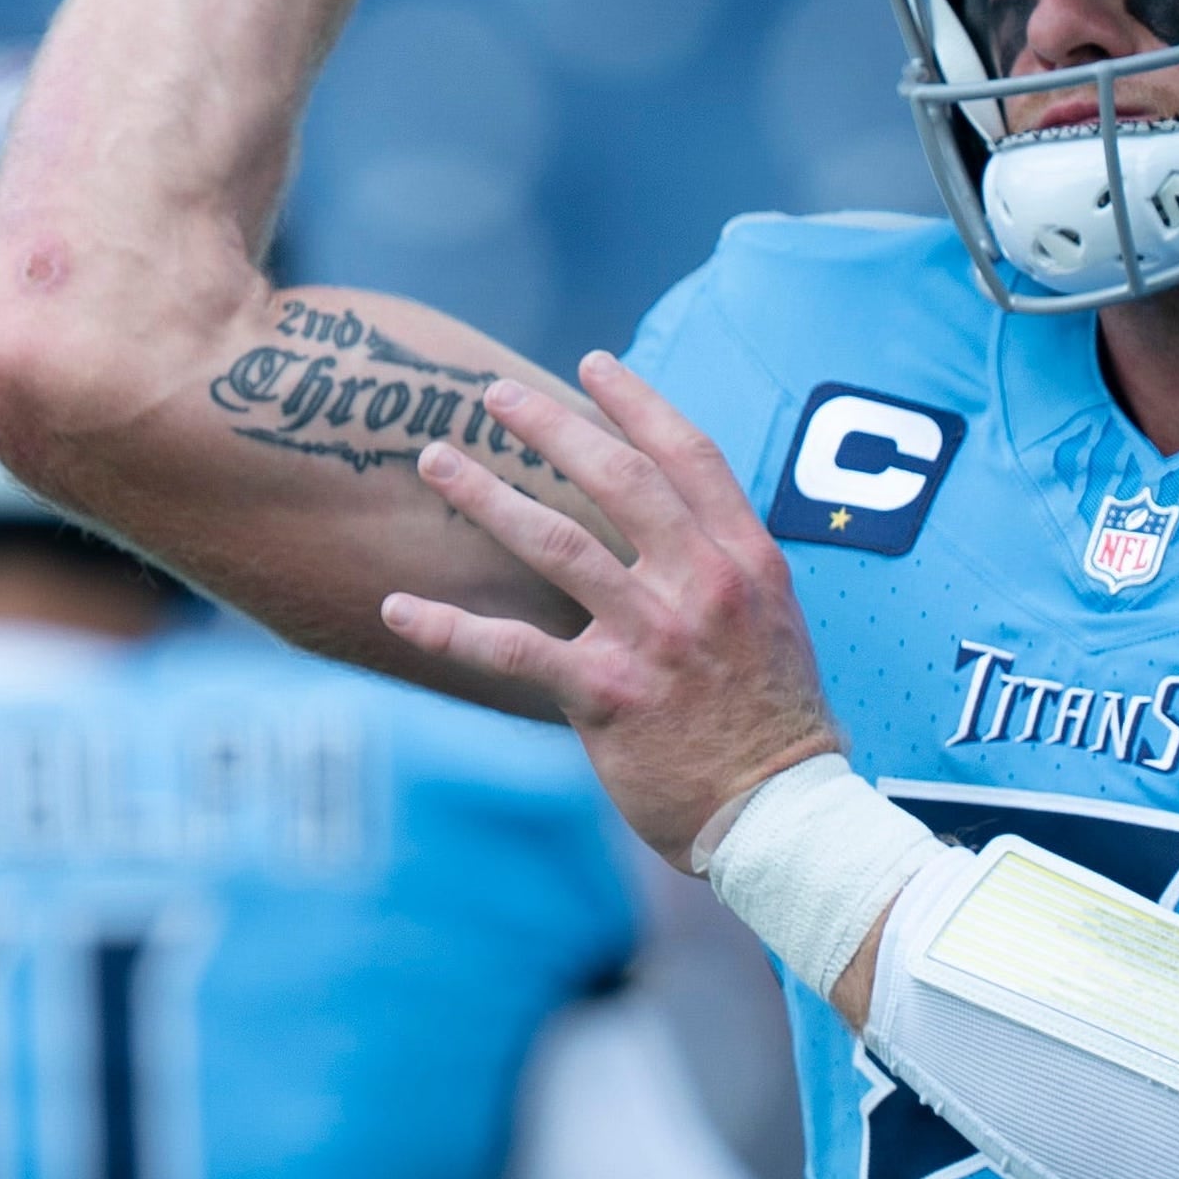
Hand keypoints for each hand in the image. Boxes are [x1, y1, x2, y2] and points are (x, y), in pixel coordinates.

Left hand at [379, 351, 839, 864]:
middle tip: (494, 395)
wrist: (780, 815)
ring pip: (555, 542)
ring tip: (437, 461)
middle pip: (617, 478)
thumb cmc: (774, 724)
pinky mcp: (607, 695)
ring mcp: (653, 637)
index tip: (593, 364)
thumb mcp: (774, 621)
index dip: (637, 402)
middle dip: (550, 425)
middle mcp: (701, 585)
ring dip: (487, 494)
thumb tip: (675, 523)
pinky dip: (447, 627)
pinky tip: (398, 608)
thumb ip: (723, 565)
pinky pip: (511, 649)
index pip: (688, 455)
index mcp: (746, 560)